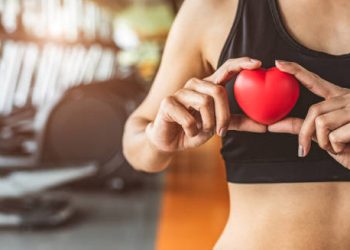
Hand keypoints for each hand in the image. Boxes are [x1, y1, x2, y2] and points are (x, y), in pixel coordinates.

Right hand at [146, 57, 266, 152]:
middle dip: (223, 116)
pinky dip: (192, 130)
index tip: (258, 63)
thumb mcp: (218, 126)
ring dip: (207, 124)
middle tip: (221, 132)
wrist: (169, 141)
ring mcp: (180, 92)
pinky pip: (189, 117)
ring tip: (201, 131)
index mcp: (208, 86)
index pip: (226, 69)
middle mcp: (195, 84)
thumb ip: (238, 123)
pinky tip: (188, 131)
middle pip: (218, 91)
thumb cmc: (194, 130)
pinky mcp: (168, 102)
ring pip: (204, 102)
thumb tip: (265, 127)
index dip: (241, 63)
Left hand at [268, 60, 349, 168]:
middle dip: (304, 133)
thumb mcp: (324, 136)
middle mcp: (348, 98)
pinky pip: (334, 136)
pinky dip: (336, 148)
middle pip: (314, 110)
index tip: (279, 63)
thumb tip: (273, 125)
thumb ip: (302, 127)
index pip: (314, 81)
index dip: (296, 71)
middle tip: (303, 149)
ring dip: (324, 143)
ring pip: (322, 123)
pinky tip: (348, 148)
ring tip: (338, 147)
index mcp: (340, 98)